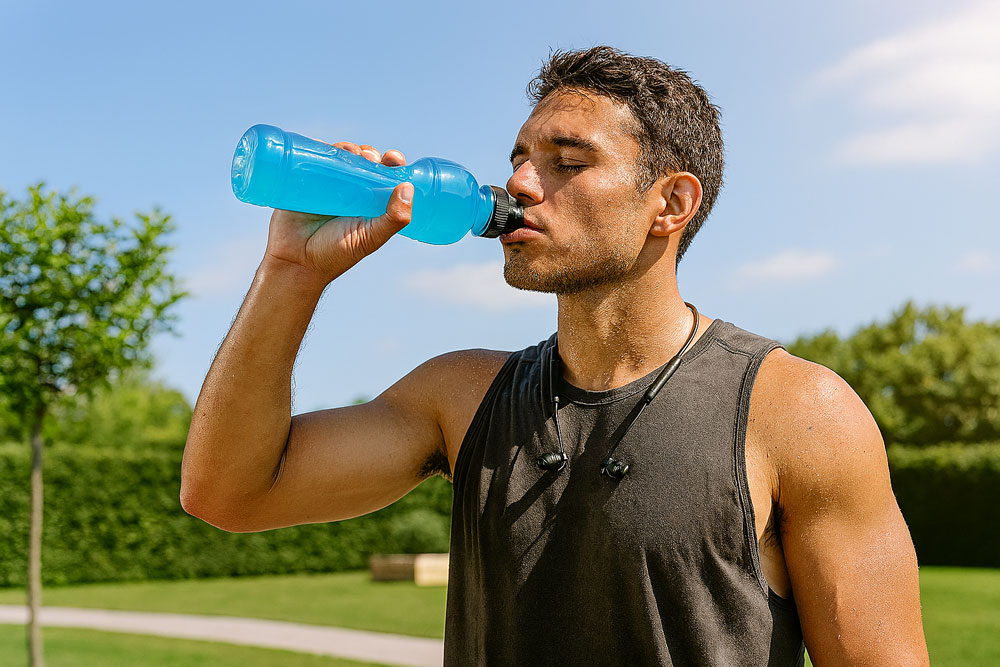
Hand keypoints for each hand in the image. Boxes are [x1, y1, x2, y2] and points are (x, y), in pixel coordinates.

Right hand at [264, 143, 410, 283]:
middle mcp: (351, 193)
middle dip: (370, 154)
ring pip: (341, 157)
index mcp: (370, 204)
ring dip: (349, 149)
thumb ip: (393, 219)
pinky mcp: (304, 181)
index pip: (385, 178)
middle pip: (364, 162)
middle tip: (369, 158)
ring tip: (352, 153)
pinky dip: (322, 147)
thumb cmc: (335, 254)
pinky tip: (327, 146)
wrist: (295, 262)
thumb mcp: (370, 238)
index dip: (392, 164)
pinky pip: (314, 158)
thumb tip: (408, 187)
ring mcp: (327, 185)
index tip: (394, 158)